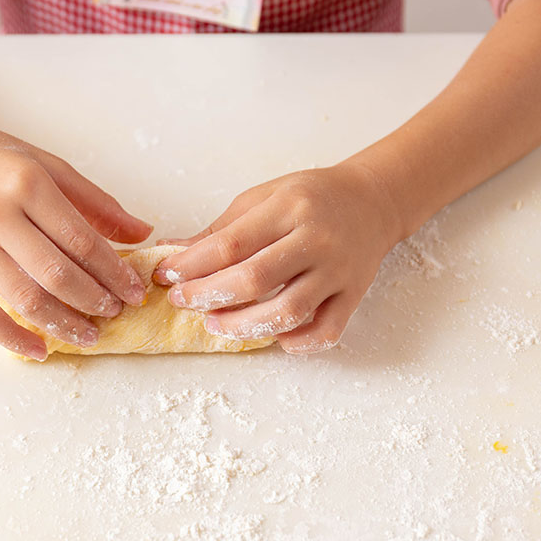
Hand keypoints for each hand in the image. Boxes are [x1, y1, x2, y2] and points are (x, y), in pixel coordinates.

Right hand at [0, 118, 151, 359]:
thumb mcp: (43, 164)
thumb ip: (94, 201)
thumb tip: (142, 232)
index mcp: (28, 184)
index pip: (83, 241)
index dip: (114, 273)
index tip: (134, 291)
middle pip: (58, 274)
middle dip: (95, 301)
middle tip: (116, 313)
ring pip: (26, 298)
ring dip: (64, 324)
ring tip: (89, 335)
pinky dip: (13, 339)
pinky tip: (39, 351)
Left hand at [153, 163, 400, 353]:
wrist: (373, 201)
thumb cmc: (311, 198)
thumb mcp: (263, 198)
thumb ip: (221, 229)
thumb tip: (174, 253)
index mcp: (288, 209)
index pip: (231, 244)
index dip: (192, 265)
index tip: (167, 276)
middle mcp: (316, 240)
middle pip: (254, 279)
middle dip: (208, 296)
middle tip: (182, 302)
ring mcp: (338, 270)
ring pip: (289, 311)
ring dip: (244, 326)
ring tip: (216, 324)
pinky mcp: (354, 294)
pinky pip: (328, 330)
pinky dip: (299, 342)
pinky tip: (273, 338)